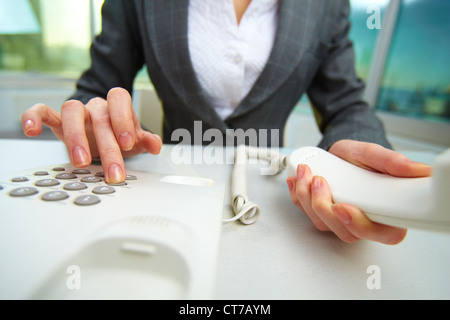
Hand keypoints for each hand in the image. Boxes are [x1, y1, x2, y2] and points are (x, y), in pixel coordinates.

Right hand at [21, 87, 161, 182]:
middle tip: (114, 172)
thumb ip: (146, 141)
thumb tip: (156, 145)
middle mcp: (96, 106)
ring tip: (81, 162)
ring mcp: (77, 112)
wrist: (102, 137)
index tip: (128, 143)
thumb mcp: (134, 141)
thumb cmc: (118, 137)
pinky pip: (42, 111)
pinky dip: (34, 116)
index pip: (119, 99)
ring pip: (71, 111)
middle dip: (108, 147)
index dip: (123, 118)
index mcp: (116, 106)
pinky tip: (31, 129)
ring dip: (76, 137)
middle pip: (100, 117)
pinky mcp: (57, 120)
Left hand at [286, 140, 431, 243]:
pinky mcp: (322, 213)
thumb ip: (392, 162)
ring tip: (306, 173)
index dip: (360, 225)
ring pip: (322, 224)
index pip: (381, 233)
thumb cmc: (361, 158)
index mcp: (385, 212)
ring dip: (308, 199)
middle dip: (324, 207)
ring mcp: (340, 219)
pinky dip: (297, 196)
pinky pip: (306, 214)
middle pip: (345, 232)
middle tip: (319, 181)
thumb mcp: (375, 154)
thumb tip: (418, 170)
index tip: (343, 207)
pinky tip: (296, 180)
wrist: (341, 153)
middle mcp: (363, 220)